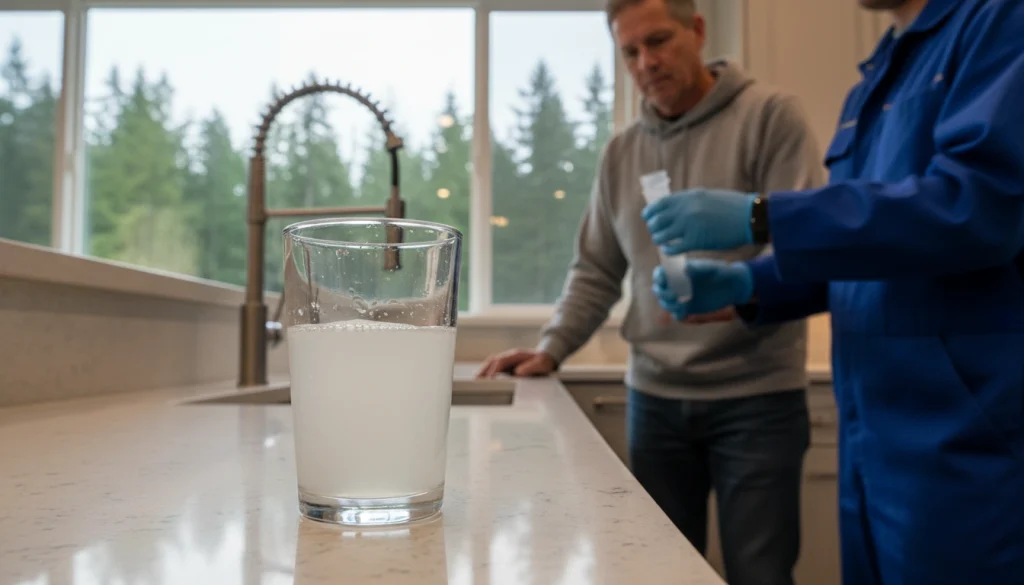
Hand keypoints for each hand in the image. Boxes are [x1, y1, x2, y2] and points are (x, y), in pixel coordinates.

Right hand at [476, 349, 556, 377]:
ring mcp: (507, 360)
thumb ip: (531, 367)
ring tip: (477, 382)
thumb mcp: (542, 364)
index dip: (493, 370)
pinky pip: (494, 367)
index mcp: (516, 355)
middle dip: (484, 371)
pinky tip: (484, 380)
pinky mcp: (507, 365)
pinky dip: (487, 372)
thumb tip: (518, 372)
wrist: (548, 356)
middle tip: (476, 381)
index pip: (500, 362)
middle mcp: (509, 356)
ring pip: (491, 363)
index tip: (489, 379)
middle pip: (492, 361)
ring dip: (483, 371)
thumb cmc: (544, 361)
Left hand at [641, 188, 755, 253]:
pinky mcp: (695, 242)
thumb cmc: (732, 206)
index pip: (659, 204)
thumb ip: (690, 201)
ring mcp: (689, 226)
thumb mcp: (708, 196)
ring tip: (663, 242)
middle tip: (656, 232)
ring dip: (659, 240)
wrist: (749, 217)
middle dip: (654, 227)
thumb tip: (676, 206)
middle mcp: (685, 210)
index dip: (651, 212)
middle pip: (657, 221)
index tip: (648, 217)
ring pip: (661, 235)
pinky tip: (670, 250)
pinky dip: (668, 250)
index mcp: (688, 197)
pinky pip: (673, 248)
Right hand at [653, 259, 753, 320]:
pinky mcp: (688, 309)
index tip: (663, 280)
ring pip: (666, 303)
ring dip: (668, 305)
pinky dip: (677, 314)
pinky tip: (684, 312)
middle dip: (662, 293)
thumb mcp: (711, 269)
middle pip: (659, 289)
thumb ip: (698, 269)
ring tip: (680, 305)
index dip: (658, 276)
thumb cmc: (721, 272)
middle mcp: (677, 284)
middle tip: (673, 295)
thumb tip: (685, 269)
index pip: (661, 273)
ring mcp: (681, 297)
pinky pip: (677, 314)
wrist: (733, 287)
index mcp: (678, 271)